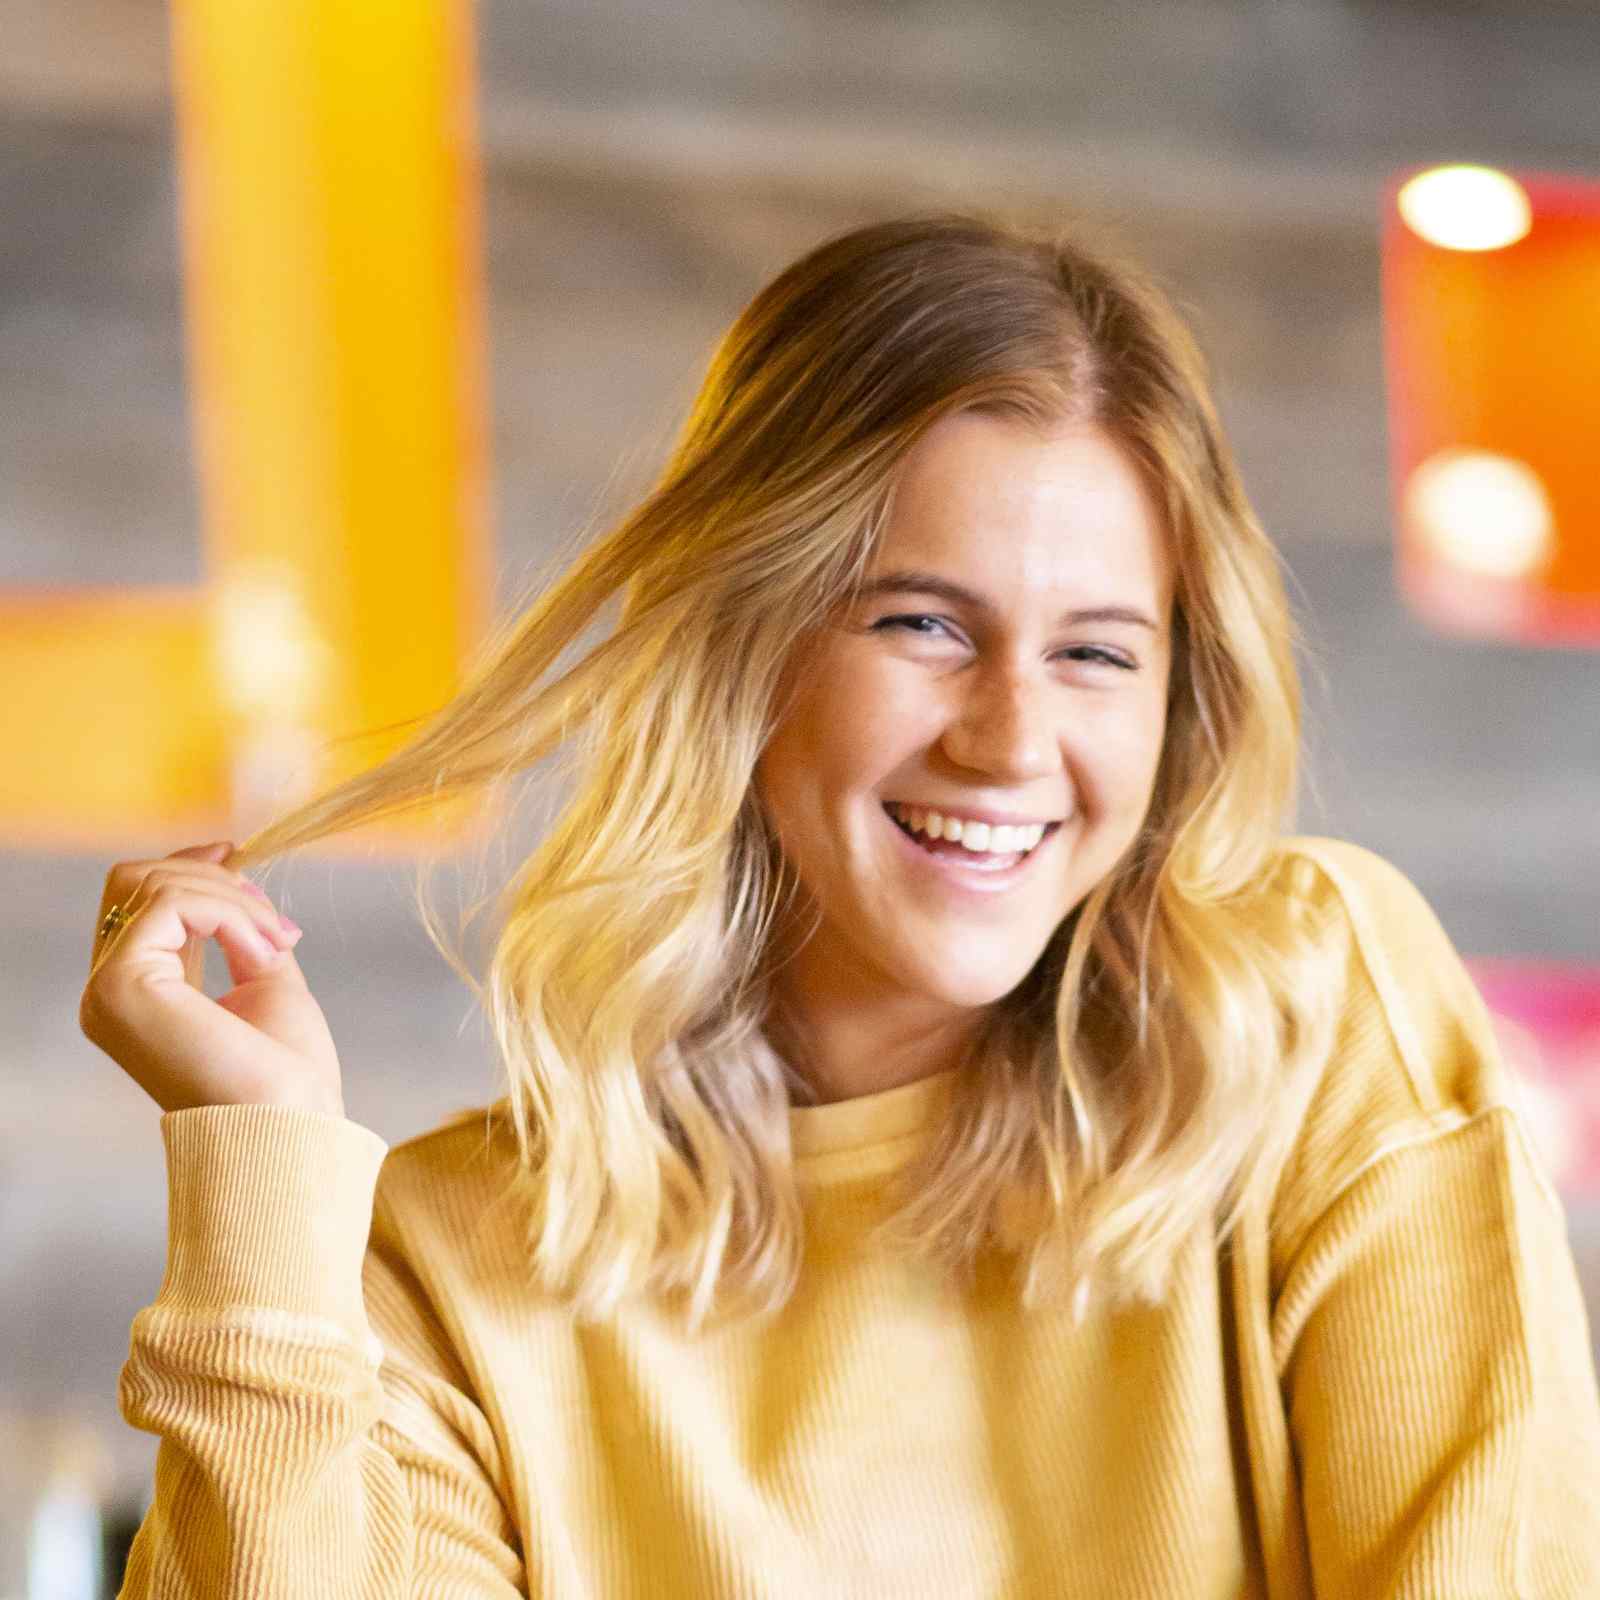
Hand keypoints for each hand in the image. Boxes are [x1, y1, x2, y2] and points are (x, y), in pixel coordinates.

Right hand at [79, 841, 344, 1117]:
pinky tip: (261, 950)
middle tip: (272, 918)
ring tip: (277, 942)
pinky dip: (228, 913)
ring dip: (232, 897)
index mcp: (138, 992)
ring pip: (153, 883)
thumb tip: (238, 879)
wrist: (291, 1126)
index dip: (187, 866)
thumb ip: (244, 934)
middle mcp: (109, 990)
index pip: (137, 901)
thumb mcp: (267, 982)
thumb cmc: (286, 1072)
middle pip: (133, 880)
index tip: (236, 854)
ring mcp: (108, 988)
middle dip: (213, 877)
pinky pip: (171, 904)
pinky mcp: (121, 985)